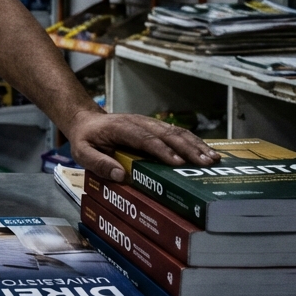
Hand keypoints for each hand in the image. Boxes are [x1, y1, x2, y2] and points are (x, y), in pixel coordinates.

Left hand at [64, 110, 219, 181]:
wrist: (86, 120)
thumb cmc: (86, 139)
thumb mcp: (82, 152)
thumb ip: (98, 163)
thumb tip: (121, 175)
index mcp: (121, 128)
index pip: (145, 139)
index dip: (162, 150)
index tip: (178, 163)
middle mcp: (139, 123)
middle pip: (167, 134)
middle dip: (189, 149)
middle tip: (206, 163)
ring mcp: (149, 123)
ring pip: (176, 132)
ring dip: (196, 145)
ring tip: (213, 159)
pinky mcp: (155, 127)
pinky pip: (177, 133)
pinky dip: (193, 142)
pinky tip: (207, 152)